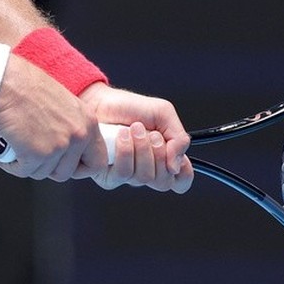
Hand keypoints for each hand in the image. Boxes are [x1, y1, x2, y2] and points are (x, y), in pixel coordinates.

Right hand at [0, 56, 94, 180]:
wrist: (6, 82)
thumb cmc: (27, 86)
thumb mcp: (64, 104)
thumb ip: (72, 126)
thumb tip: (67, 150)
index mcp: (88, 122)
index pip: (97, 162)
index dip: (79, 168)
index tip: (65, 165)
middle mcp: (78, 135)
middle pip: (65, 173)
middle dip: (48, 167)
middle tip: (35, 154)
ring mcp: (58, 146)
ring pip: (43, 173)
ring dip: (28, 164)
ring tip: (19, 146)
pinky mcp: (36, 154)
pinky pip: (24, 171)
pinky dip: (12, 164)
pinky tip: (8, 150)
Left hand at [74, 83, 193, 192]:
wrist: (100, 101)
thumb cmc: (130, 108)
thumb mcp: (164, 114)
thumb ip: (179, 139)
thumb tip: (176, 166)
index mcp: (165, 159)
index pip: (181, 181)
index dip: (182, 172)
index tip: (174, 154)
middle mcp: (147, 170)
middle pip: (163, 182)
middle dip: (158, 153)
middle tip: (150, 133)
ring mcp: (129, 175)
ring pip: (144, 178)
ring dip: (141, 148)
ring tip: (133, 129)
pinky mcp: (109, 176)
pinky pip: (123, 174)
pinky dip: (125, 151)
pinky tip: (121, 136)